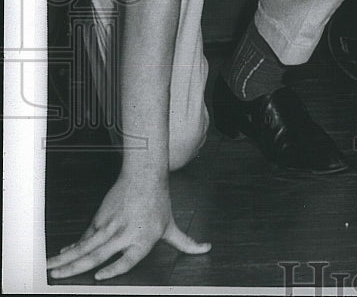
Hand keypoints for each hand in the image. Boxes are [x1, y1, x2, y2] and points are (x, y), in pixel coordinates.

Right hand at [46, 175, 209, 279]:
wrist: (145, 176)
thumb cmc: (159, 204)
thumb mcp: (172, 227)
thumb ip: (186, 243)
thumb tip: (207, 249)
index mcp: (144, 240)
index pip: (127, 259)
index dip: (114, 269)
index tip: (100, 277)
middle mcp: (126, 234)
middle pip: (97, 254)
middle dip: (75, 268)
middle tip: (57, 276)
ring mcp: (110, 225)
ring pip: (85, 244)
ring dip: (66, 257)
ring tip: (51, 266)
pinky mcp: (101, 218)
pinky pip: (85, 236)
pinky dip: (73, 246)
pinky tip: (63, 253)